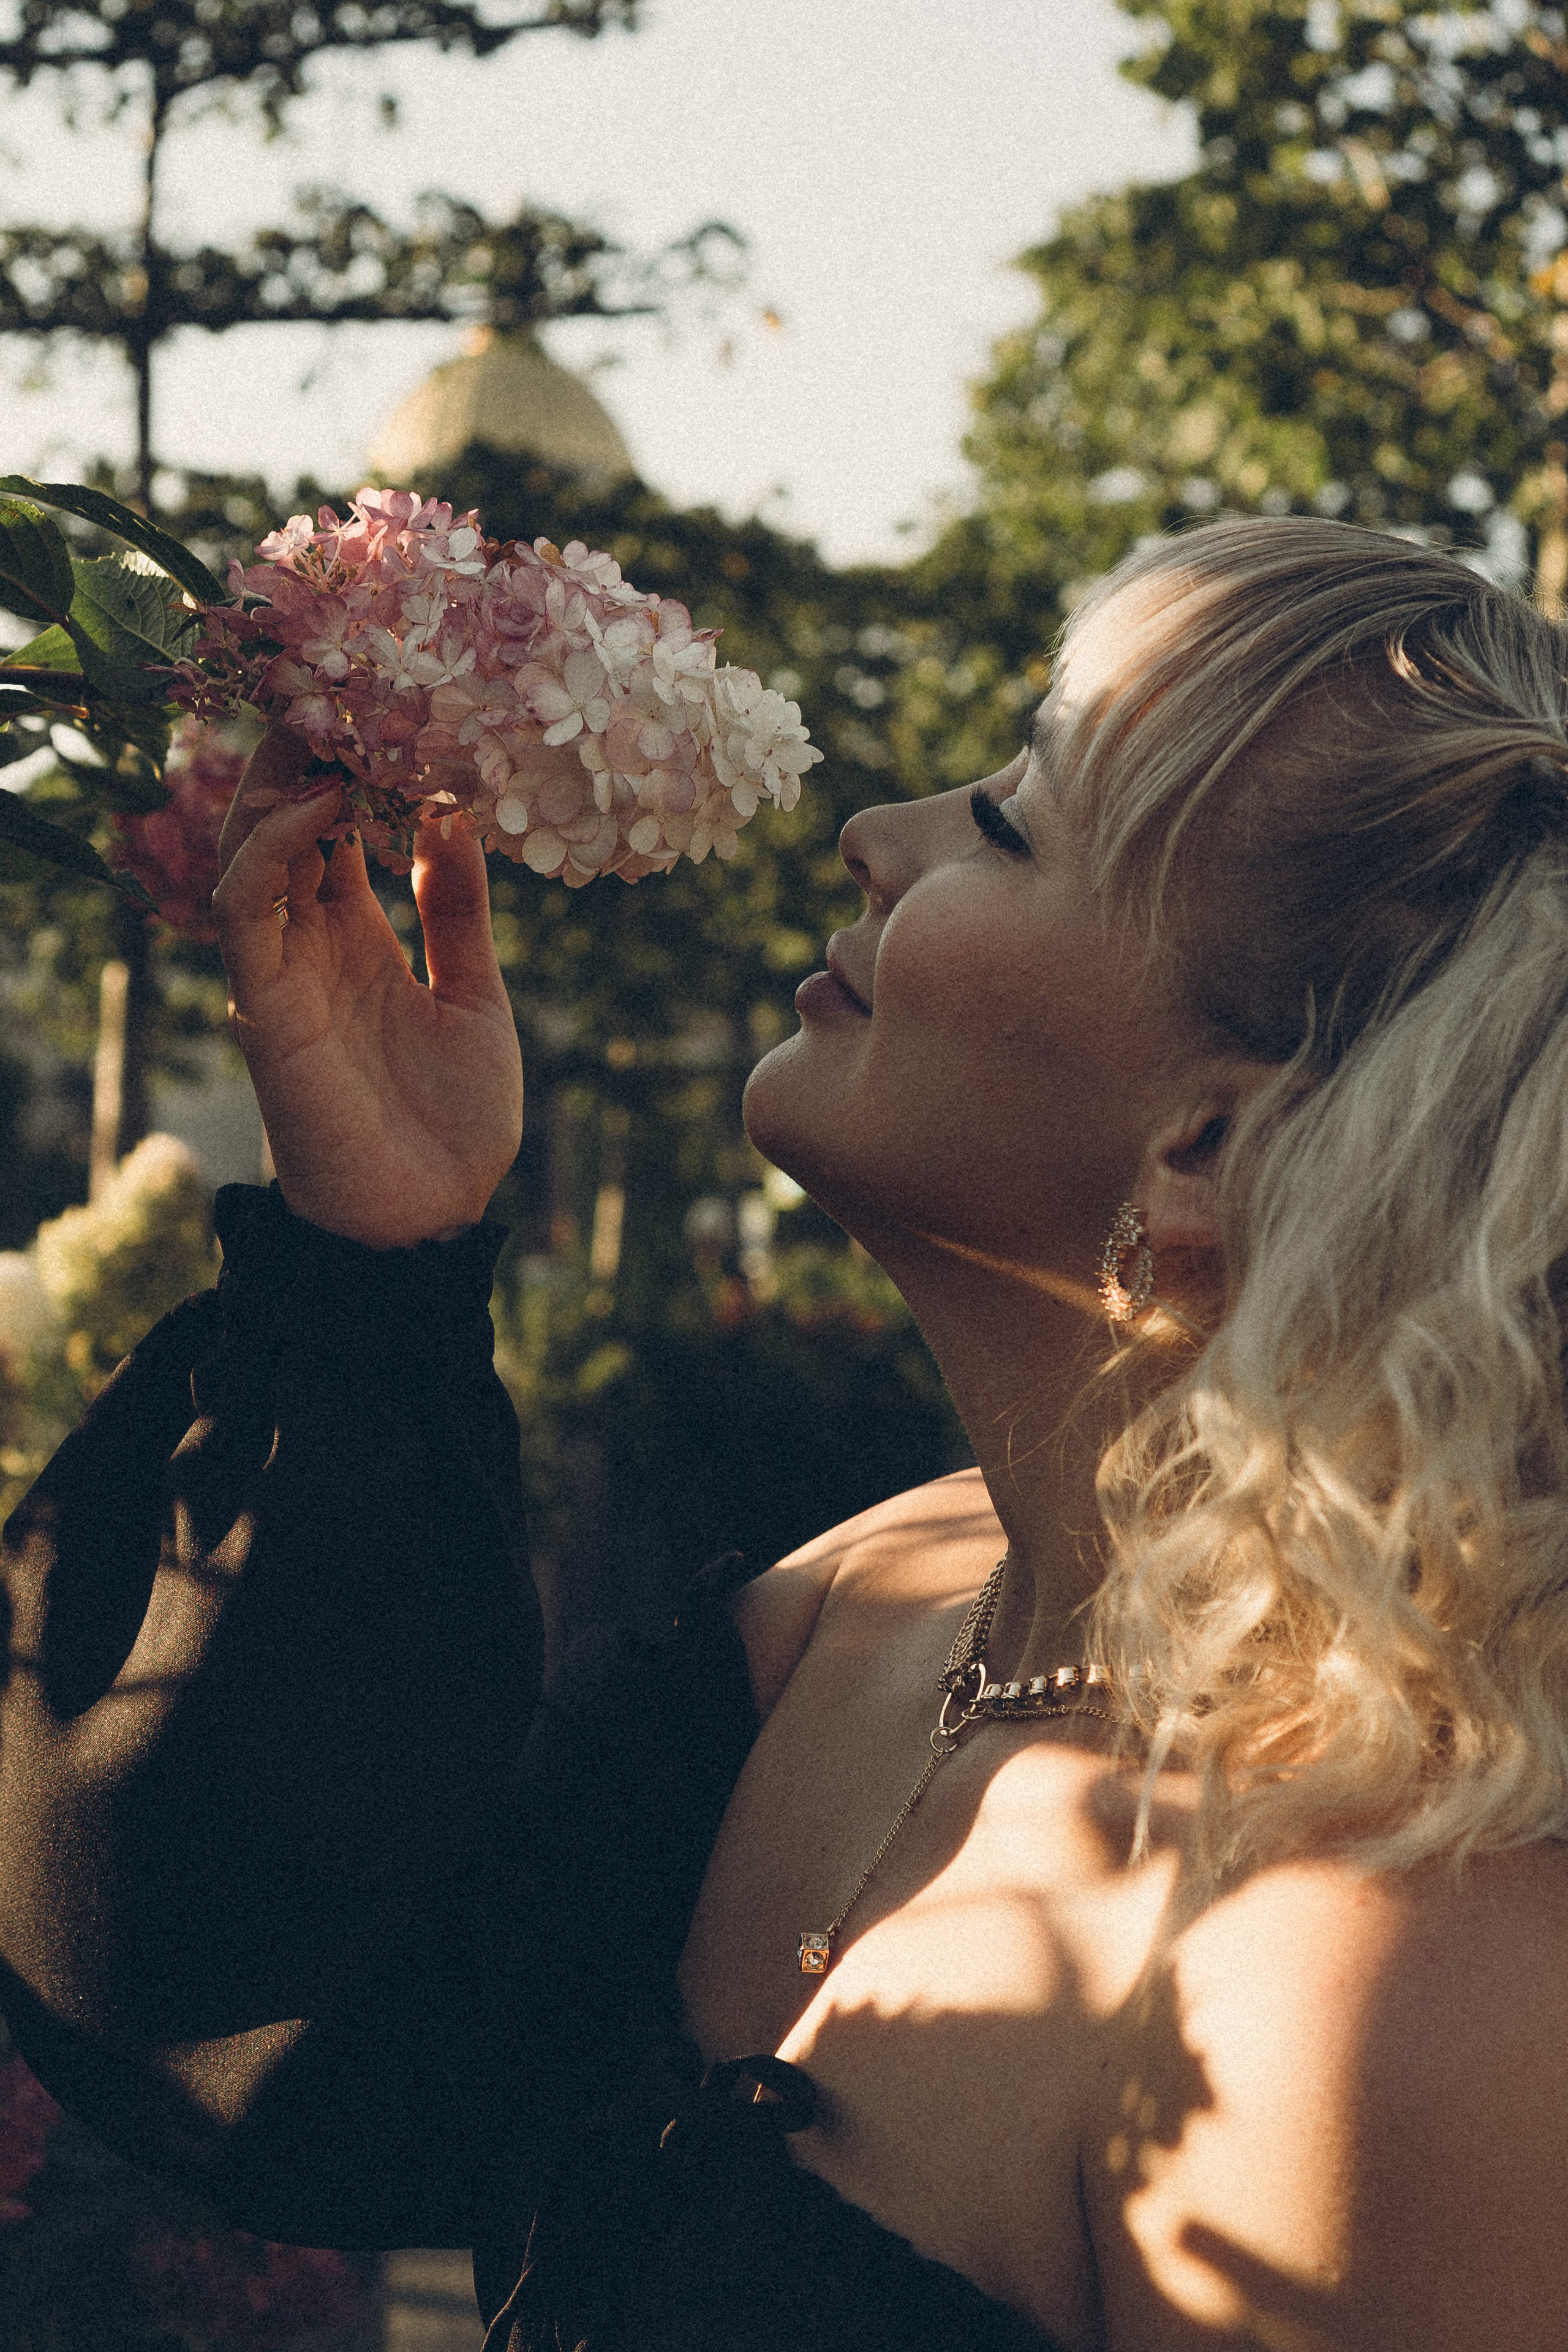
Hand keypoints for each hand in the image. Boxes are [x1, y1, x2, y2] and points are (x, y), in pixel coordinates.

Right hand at [212, 724, 523, 1247]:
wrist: (435, 1216)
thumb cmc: (455, 1120)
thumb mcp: (476, 994)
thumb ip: (460, 909)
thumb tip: (453, 812)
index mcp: (361, 937)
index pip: (333, 829)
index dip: (349, 766)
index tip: (387, 707)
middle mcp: (311, 943)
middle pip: (282, 823)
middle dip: (303, 755)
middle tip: (344, 688)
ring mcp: (281, 970)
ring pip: (246, 849)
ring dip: (280, 783)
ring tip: (332, 728)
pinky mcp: (264, 1002)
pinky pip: (243, 907)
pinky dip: (273, 848)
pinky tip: (321, 807)